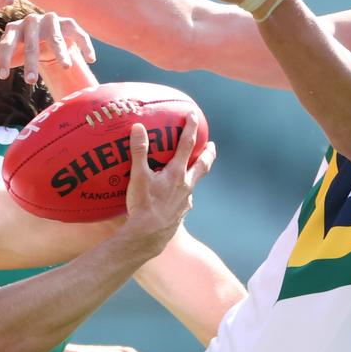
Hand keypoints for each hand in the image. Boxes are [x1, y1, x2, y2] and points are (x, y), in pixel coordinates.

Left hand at [0, 11, 95, 84]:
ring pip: (56, 37)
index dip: (4, 60)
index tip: (5, 78)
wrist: (45, 42)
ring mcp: (52, 22)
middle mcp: (32, 22)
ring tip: (66, 67)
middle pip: (31, 43)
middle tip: (31, 82)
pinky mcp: (71, 25)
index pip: (6, 44)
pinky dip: (85, 45)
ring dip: (61, 51)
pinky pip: (79, 34)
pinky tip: (91, 58)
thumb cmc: (20, 51)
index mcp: (13, 29)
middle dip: (32, 62)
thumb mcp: (0, 57)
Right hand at [123, 113, 215, 255]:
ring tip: (192, 171)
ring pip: (194, 184)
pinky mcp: (180, 215)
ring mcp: (185, 202)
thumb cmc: (143, 206)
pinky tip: (175, 198)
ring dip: (195, 175)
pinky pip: (184, 200)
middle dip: (208, 154)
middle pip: (202, 165)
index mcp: (177, 173)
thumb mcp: (138, 177)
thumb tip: (138, 127)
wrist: (148, 236)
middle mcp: (186, 186)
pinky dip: (182, 194)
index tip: (193, 115)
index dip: (190, 128)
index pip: (187, 145)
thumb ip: (138, 152)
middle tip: (212, 145)